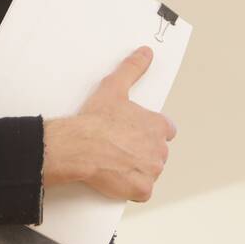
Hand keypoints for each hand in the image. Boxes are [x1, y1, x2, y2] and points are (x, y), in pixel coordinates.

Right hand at [43, 46, 176, 201]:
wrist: (80, 146)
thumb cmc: (96, 119)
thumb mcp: (114, 87)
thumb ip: (133, 69)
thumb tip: (146, 52)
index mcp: (158, 126)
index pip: (165, 130)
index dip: (147, 131)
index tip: (131, 132)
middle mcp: (160, 150)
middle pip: (156, 152)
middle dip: (142, 151)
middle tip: (118, 147)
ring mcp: (152, 171)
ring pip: (149, 171)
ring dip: (137, 169)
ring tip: (114, 161)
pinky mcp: (142, 190)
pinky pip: (141, 191)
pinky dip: (130, 187)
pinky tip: (115, 177)